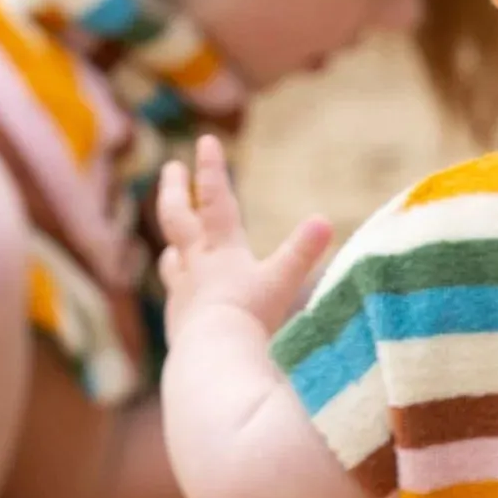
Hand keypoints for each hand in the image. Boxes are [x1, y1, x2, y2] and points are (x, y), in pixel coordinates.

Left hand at [157, 136, 331, 343]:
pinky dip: (183, 293)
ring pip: (171, 259)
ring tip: (175, 247)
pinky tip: (186, 301)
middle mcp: (196, 265)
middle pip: (177, 218)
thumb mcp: (283, 282)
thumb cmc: (251, 319)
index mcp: (223, 250)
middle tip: (171, 169)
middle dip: (175, 190)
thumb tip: (326, 220)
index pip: (215, 199)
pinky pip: (178, 300)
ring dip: (174, 247)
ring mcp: (183, 294)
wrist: (213, 357)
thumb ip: (303, 252)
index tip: (205, 140)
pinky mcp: (180, 324)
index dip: (211, 169)